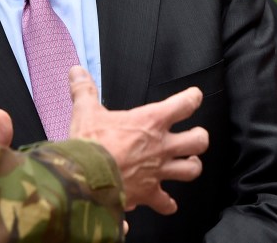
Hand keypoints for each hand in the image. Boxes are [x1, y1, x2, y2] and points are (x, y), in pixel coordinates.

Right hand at [69, 66, 207, 214]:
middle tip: (195, 135)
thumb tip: (77, 71)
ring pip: (190, 170)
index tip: (195, 96)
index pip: (182, 105)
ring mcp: (158, 171)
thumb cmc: (91, 142)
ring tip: (190, 162)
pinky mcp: (149, 193)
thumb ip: (84, 90)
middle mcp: (161, 146)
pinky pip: (165, 202)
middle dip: (199, 137)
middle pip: (197, 141)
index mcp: (150, 121)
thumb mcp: (85, 111)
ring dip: (192, 166)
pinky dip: (166, 204)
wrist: (88, 177)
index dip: (192, 98)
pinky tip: (167, 203)